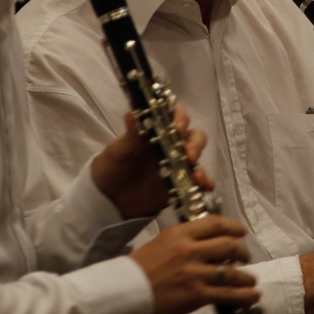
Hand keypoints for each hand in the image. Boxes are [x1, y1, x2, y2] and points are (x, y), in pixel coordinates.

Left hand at [90, 108, 212, 218]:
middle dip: (195, 143)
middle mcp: (170, 143)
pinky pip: (198, 180)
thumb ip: (128, 136)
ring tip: (196, 176)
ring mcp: (177, 163)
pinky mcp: (181, 182)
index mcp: (156, 130)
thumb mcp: (116, 152)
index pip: (175, 114)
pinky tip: (205, 187)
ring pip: (198, 157)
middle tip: (189, 154)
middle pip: (193, 135)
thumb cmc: (111, 168)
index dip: (181, 117)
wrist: (108, 200)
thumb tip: (132, 114)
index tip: (178, 127)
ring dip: (201, 163)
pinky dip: (205, 182)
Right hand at [129, 216, 258, 313]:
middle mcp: (190, 250)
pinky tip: (252, 296)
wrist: (123, 293)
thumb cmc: (138, 269)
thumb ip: (184, 241)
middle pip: (228, 245)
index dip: (233, 226)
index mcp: (180, 233)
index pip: (214, 223)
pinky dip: (244, 295)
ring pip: (231, 271)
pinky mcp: (196, 294)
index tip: (241, 231)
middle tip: (245, 257)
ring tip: (251, 279)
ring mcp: (194, 273)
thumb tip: (206, 244)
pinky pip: (227, 294)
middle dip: (242, 251)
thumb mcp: (160, 243)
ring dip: (246, 276)